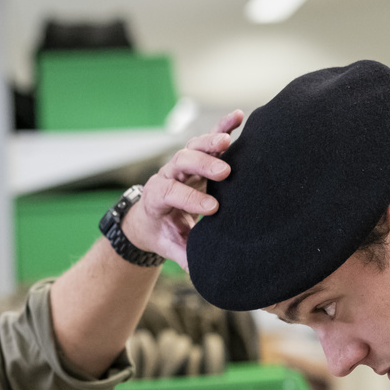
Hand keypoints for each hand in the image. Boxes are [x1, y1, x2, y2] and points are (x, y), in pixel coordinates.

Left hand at [122, 109, 244, 269]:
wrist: (151, 217)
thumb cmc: (163, 232)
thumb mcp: (170, 247)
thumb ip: (184, 256)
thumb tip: (200, 273)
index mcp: (157, 198)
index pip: (171, 193)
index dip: (190, 198)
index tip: (213, 208)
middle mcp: (167, 175)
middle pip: (181, 162)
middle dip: (202, 165)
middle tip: (224, 172)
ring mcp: (182, 164)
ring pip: (193, 147)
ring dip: (211, 142)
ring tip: (229, 140)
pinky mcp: (197, 156)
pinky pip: (208, 137)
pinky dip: (222, 126)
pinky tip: (238, 116)